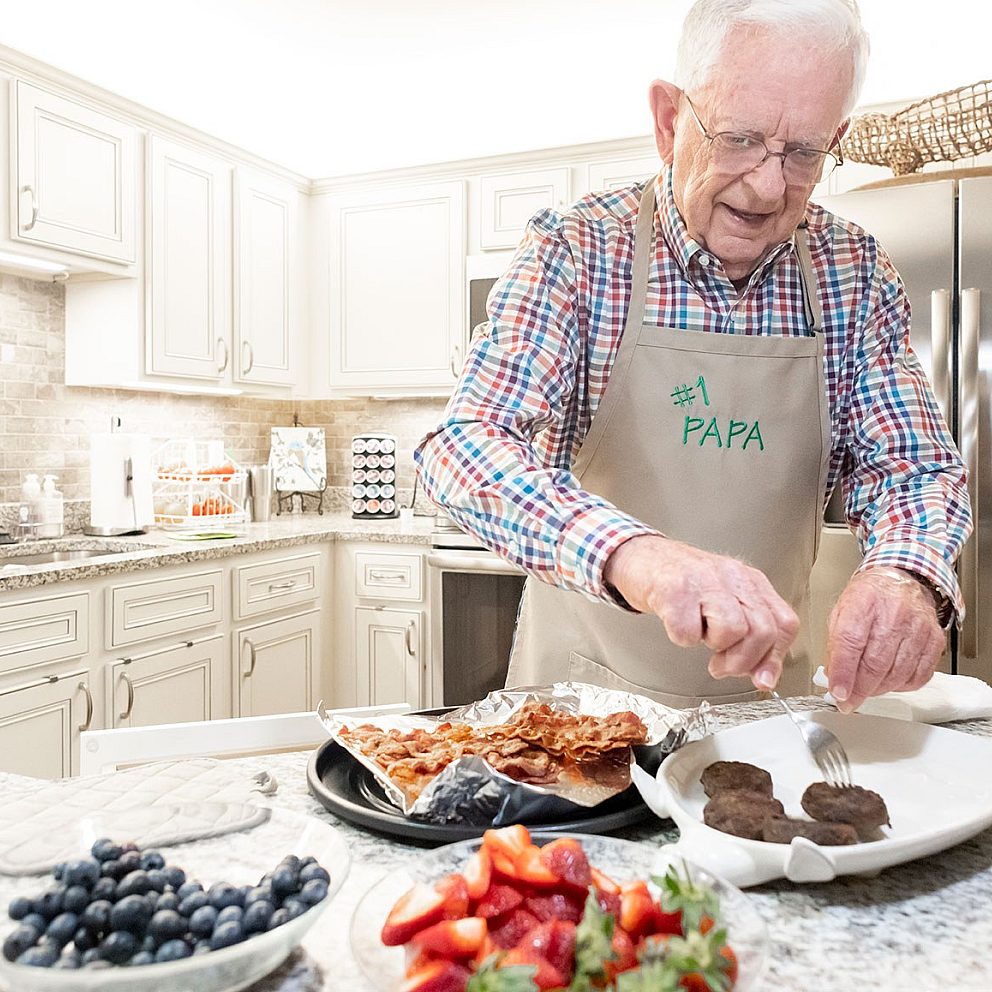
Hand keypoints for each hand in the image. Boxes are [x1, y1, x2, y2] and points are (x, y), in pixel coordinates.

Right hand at [603, 535, 799, 689]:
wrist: (642, 555)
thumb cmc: (683, 582)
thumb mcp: (725, 603)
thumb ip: (750, 638)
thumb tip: (764, 678)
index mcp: (750, 582)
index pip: (784, 624)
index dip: (775, 657)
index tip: (761, 678)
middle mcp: (732, 577)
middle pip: (763, 631)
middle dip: (743, 661)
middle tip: (722, 664)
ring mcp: (704, 581)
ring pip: (732, 630)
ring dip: (713, 646)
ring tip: (700, 635)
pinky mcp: (675, 589)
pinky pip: (688, 632)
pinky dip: (681, 638)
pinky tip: (677, 623)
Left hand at [826, 567, 945, 712]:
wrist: (902, 579)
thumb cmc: (869, 596)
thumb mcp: (841, 610)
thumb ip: (836, 644)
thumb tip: (834, 677)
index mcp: (864, 602)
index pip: (851, 643)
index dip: (844, 673)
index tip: (838, 693)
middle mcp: (894, 614)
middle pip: (875, 663)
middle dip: (859, 689)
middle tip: (849, 700)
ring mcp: (918, 628)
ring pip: (897, 673)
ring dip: (878, 689)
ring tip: (866, 690)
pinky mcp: (934, 640)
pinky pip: (919, 675)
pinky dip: (901, 686)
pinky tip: (889, 682)